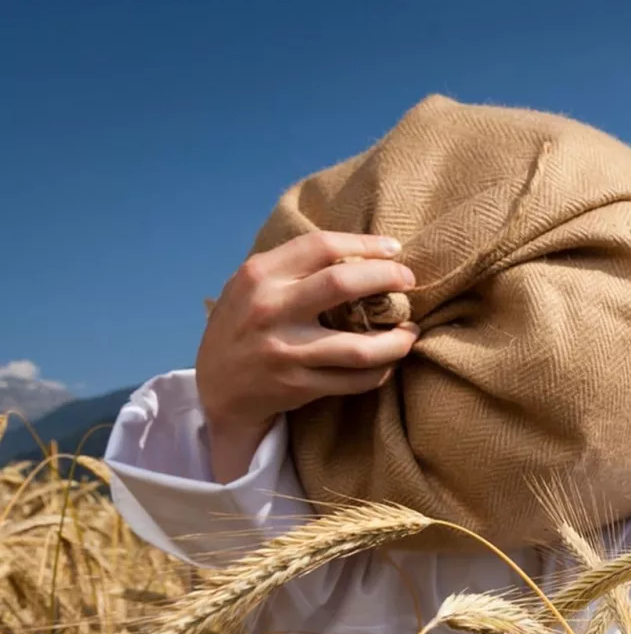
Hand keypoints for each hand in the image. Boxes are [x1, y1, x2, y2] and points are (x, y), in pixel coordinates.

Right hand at [195, 231, 420, 481]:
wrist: (217, 390)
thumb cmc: (244, 326)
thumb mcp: (250, 286)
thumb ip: (293, 268)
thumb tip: (360, 252)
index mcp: (259, 275)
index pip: (320, 246)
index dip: (365, 244)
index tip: (393, 249)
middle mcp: (270, 310)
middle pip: (342, 284)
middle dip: (387, 278)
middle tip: (408, 282)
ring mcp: (286, 352)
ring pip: (360, 348)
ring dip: (397, 340)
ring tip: (410, 331)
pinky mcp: (299, 386)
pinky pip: (356, 380)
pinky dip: (381, 370)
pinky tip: (389, 361)